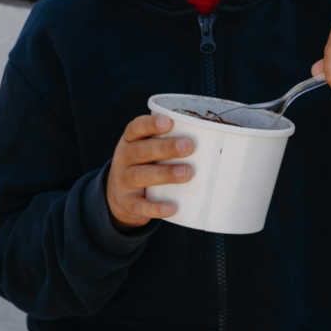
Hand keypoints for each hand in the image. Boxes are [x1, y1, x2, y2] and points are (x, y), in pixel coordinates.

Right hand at [106, 114, 193, 229]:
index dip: (150, 124)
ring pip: (140, 176)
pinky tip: (172, 207)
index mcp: (130, 141)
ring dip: (165, 174)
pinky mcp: (127, 203)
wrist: (118, 196)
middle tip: (189, 146)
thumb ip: (168, 142)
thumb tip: (212, 137)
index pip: (135, 128)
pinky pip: (140, 206)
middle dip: (165, 148)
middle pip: (141, 151)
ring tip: (187, 172)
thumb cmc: (144, 165)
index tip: (168, 122)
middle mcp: (124, 159)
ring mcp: (123, 181)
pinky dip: (156, 207)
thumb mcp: (147, 150)